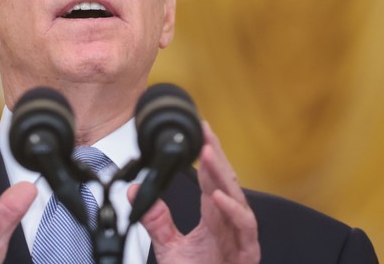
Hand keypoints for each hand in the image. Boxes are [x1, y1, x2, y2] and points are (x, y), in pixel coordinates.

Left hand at [129, 122, 259, 263]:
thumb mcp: (170, 247)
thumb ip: (156, 219)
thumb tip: (135, 192)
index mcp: (214, 219)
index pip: (211, 180)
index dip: (206, 157)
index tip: (199, 133)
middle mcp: (229, 224)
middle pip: (226, 182)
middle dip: (217, 155)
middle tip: (206, 131)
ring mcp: (240, 237)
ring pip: (236, 199)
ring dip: (222, 176)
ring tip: (208, 154)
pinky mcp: (248, 253)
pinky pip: (244, 227)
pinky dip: (232, 211)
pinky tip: (217, 196)